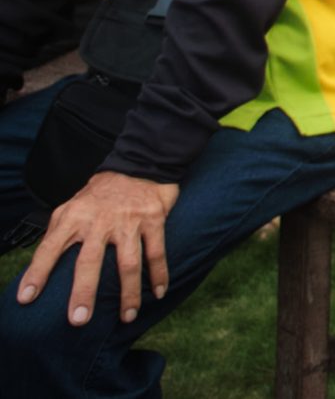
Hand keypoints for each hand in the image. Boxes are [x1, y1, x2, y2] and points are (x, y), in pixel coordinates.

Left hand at [16, 171, 179, 324]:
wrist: (140, 164)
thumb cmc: (101, 194)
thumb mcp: (72, 206)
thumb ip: (59, 233)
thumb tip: (40, 268)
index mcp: (73, 217)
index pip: (49, 248)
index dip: (36, 273)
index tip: (26, 299)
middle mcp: (99, 221)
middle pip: (89, 262)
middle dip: (83, 292)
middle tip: (78, 320)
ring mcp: (128, 221)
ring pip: (128, 263)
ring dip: (128, 293)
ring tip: (127, 317)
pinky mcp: (153, 219)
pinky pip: (156, 252)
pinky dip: (159, 274)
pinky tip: (159, 293)